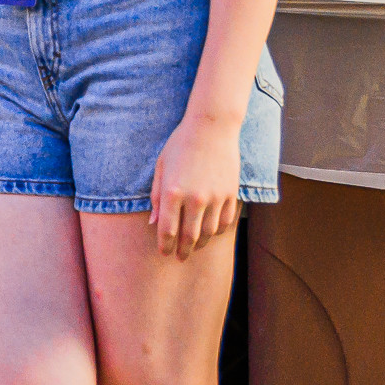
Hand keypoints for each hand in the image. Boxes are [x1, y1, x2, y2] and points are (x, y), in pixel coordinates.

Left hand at [148, 111, 243, 258]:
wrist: (211, 127)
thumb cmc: (180, 144)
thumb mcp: (161, 167)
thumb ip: (157, 197)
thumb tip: (154, 223)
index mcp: (173, 192)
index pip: (168, 231)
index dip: (165, 246)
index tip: (164, 253)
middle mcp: (195, 198)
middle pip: (189, 237)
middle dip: (183, 251)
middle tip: (179, 257)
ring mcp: (215, 197)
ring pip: (209, 232)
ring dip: (201, 244)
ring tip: (194, 247)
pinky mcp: (230, 193)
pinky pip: (225, 221)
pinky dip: (217, 231)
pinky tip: (211, 232)